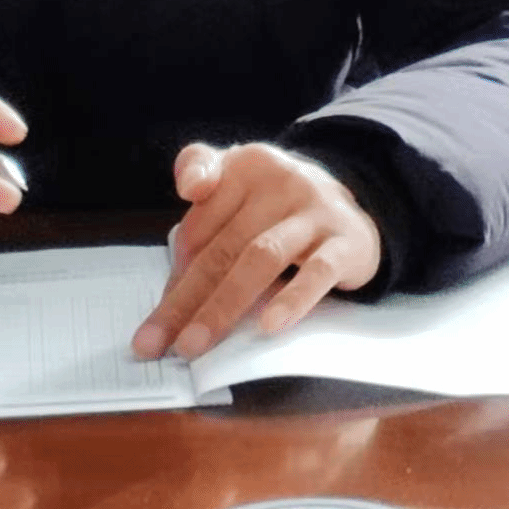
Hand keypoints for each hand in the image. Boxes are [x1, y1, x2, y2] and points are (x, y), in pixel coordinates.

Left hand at [130, 142, 381, 359]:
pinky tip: (268, 326)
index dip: (175, 274)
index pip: (200, 225)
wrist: (352, 205)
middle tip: (160, 342)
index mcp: (244, 165)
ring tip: (196, 343)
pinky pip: (317, 272)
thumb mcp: (239, 179)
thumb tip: (179, 234)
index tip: (156, 319)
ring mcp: (314, 211)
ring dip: (224, 305)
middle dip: (186, 299)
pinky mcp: (345, 241)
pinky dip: (291, 299)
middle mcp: (279, 181)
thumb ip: (199, 190)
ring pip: (261, 258)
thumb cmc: (279, 202)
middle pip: (223, 247)